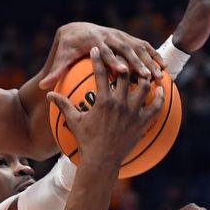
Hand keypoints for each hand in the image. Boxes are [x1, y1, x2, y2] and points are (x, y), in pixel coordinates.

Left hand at [40, 22, 164, 89]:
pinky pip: (143, 46)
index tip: (120, 71)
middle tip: (146, 76)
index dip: (113, 60)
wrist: (77, 29)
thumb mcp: (62, 58)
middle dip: (137, 62)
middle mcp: (109, 37)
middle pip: (125, 49)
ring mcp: (120, 36)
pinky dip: (154, 55)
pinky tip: (164, 68)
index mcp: (94, 42)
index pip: (104, 51)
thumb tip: (43, 87)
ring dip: (149, 60)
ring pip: (138, 48)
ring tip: (159, 75)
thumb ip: (55, 72)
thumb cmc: (69, 47)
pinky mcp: (127, 38)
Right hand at [47, 47, 163, 165]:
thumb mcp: (73, 121)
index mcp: (103, 101)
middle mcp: (120, 103)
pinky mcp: (143, 122)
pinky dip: (160, 96)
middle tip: (125, 54)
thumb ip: (62, 105)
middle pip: (126, 75)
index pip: (100, 74)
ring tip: (146, 69)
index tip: (96, 49)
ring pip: (144, 87)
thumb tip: (48, 95)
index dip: (98, 59)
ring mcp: (133, 112)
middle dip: (125, 62)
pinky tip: (162, 89)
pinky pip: (156, 106)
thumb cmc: (86, 141)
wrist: (102, 160)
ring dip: (145, 76)